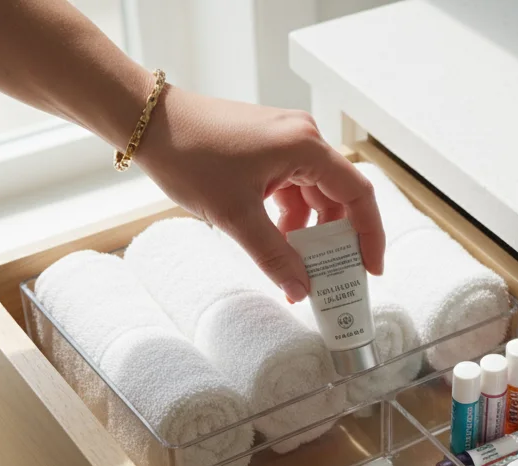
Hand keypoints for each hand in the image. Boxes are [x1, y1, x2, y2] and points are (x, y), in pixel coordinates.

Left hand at [133, 85, 383, 301]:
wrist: (148, 123)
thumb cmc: (189, 155)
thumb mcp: (234, 216)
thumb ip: (274, 256)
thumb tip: (302, 290)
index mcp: (305, 146)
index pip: (358, 194)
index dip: (369, 235)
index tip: (369, 269)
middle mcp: (303, 138)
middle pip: (338, 195)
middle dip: (335, 240)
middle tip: (330, 276)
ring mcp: (285, 140)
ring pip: (313, 194)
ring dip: (308, 230)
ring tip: (296, 265)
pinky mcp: (267, 146)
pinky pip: (293, 186)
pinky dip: (289, 215)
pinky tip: (276, 240)